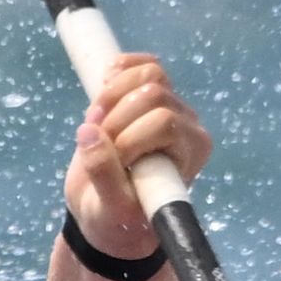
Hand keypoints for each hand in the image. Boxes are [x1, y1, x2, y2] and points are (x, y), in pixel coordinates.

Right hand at [67, 46, 208, 262]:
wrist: (107, 210)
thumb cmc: (117, 218)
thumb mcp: (108, 208)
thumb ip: (103, 174)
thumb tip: (89, 132)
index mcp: (191, 152)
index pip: (164, 122)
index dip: (130, 137)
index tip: (115, 163)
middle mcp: (188, 124)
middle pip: (153, 93)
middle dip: (116, 118)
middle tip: (99, 143)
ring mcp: (169, 104)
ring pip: (148, 73)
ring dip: (111, 95)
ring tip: (96, 123)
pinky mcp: (147, 92)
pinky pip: (140, 63)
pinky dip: (116, 70)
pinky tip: (102, 92)